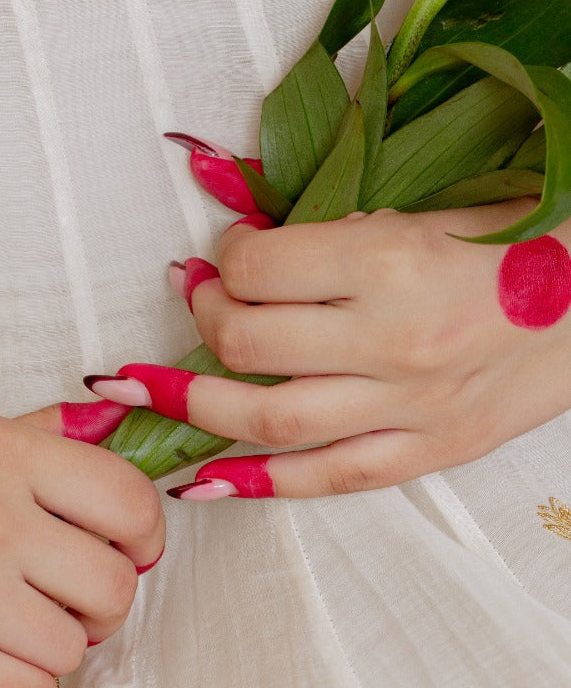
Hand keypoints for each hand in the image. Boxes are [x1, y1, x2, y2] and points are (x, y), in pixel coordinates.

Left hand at [86, 202, 570, 498]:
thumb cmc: (530, 242)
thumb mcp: (437, 204)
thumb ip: (339, 221)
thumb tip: (241, 220)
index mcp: (396, 259)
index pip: (260, 267)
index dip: (225, 256)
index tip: (228, 250)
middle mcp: (393, 339)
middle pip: (247, 342)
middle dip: (202, 317)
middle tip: (197, 298)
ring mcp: (409, 407)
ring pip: (267, 420)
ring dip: (197, 405)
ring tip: (156, 391)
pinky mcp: (427, 453)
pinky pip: (323, 479)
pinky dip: (255, 482)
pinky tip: (203, 480)